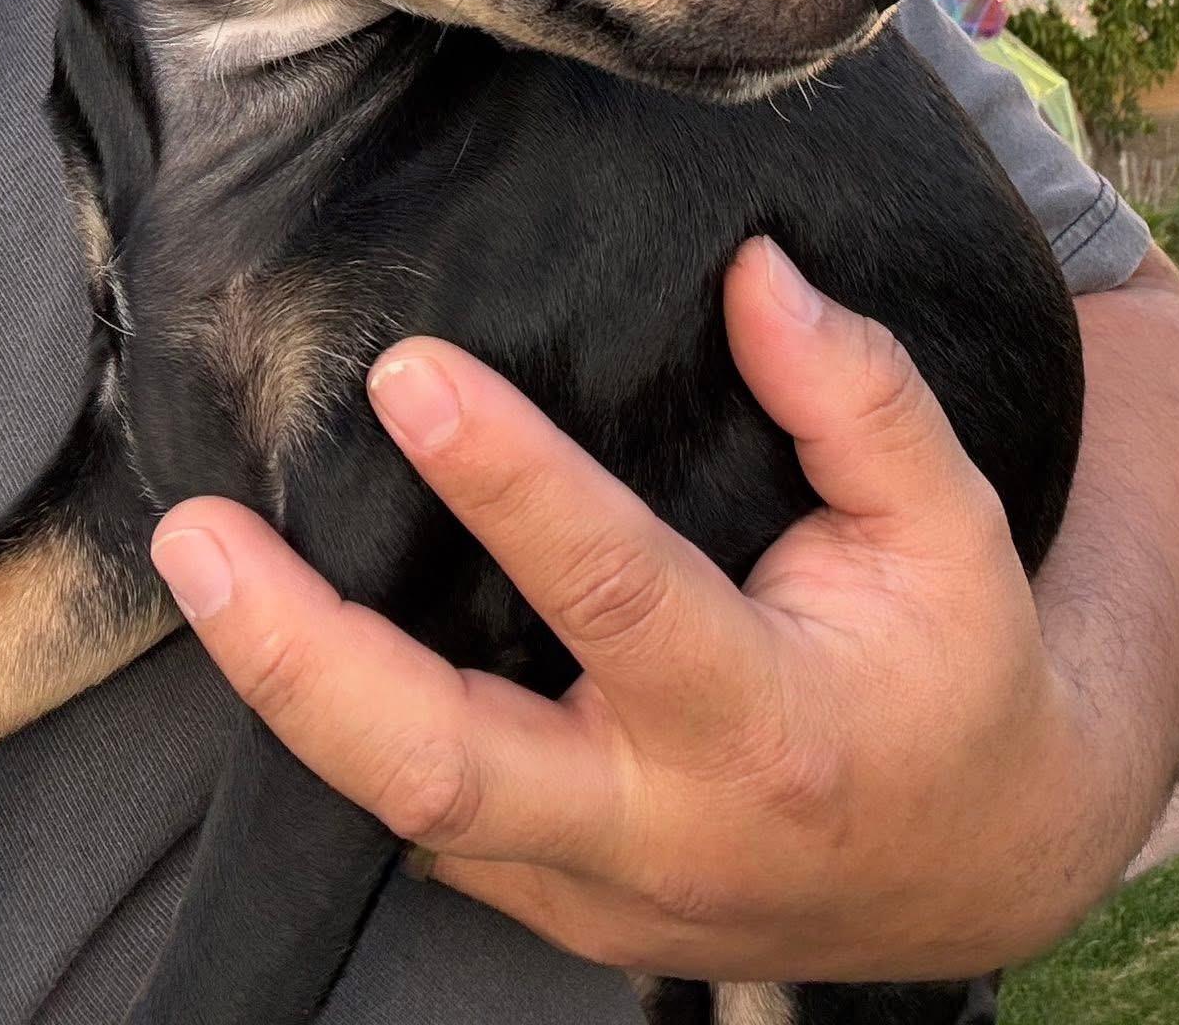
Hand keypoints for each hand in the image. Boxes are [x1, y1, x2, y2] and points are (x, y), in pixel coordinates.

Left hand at [150, 239, 1115, 984]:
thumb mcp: (951, 521)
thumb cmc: (956, 665)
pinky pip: (432, 829)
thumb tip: (754, 269)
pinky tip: (302, 629)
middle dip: (300, 656)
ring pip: (406, 812)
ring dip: (291, 691)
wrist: (979, 859)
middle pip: (440, 768)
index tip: (407, 374)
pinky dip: (353, 732)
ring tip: (206, 562)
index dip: (508, 479)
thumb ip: (858, 394)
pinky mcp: (563, 909)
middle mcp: (663, 825)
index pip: (613, 591)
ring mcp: (598, 889)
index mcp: (766, 719)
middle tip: (198, 538)